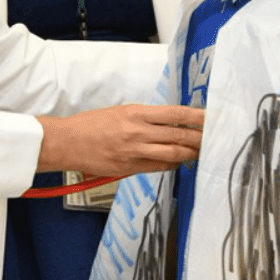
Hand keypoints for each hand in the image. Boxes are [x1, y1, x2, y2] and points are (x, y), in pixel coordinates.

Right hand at [36, 104, 202, 176]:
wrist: (66, 142)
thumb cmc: (88, 125)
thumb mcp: (118, 112)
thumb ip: (142, 118)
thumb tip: (166, 123)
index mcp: (135, 113)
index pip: (174, 113)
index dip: (195, 117)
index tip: (209, 117)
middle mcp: (137, 132)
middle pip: (178, 134)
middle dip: (199, 137)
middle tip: (212, 137)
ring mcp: (134, 152)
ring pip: (172, 153)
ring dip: (189, 152)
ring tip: (200, 151)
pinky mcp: (129, 168)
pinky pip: (157, 166)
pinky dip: (171, 163)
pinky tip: (178, 161)